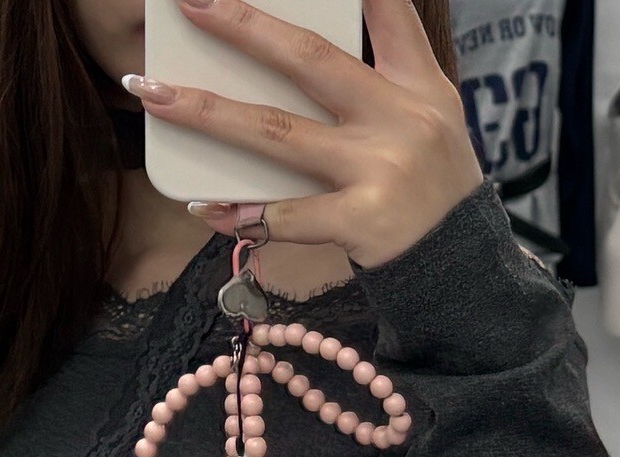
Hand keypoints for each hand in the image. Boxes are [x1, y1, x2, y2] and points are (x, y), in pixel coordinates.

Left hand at [121, 0, 482, 269]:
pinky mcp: (362, 221)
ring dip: (209, 112)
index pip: (387, 11)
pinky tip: (205, 207)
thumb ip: (386, 77)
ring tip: (156, 94)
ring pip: (278, 133)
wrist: (463, 267)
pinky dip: (244, 214)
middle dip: (243, 26)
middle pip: (307, 59)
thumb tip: (307, 55)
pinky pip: (287, 216)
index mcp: (417, 83)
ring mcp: (378, 168)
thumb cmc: (434, 192)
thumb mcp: (433, 119)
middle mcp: (399, 115)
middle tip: (191, 0)